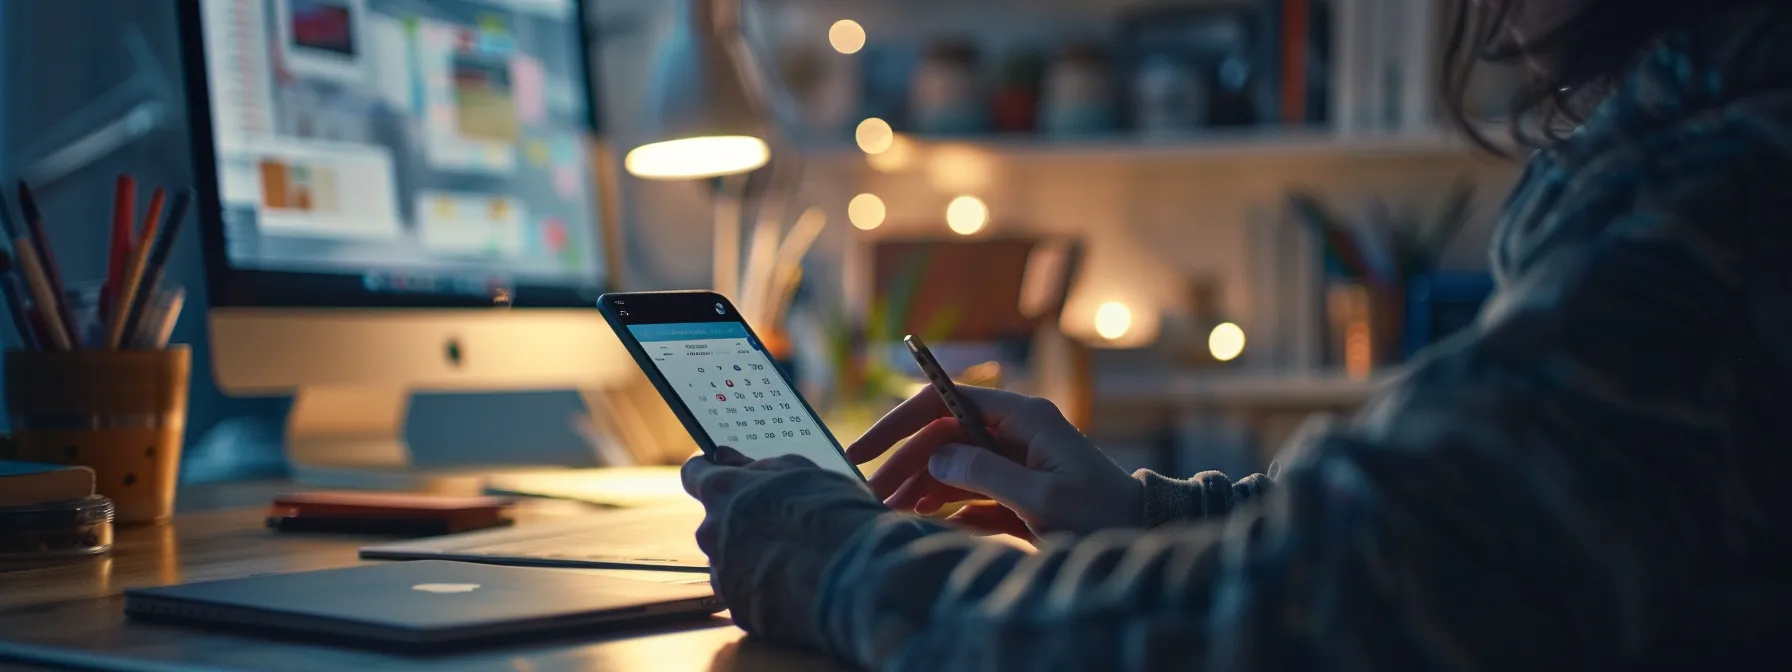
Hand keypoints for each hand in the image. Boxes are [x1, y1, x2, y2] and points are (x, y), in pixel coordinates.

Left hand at [680, 446, 884, 647]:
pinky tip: (796, 586)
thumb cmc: (835, 514)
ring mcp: (724, 576)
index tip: (723, 473)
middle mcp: (712, 533)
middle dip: (740, 520)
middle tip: (780, 522)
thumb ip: (757, 464)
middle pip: (715, 522)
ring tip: (796, 559)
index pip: (695, 474)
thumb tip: (725, 456)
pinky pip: (747, 595)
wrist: (859, 578)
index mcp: (723, 491)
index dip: (709, 472)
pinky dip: (765, 590)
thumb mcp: (801, 471)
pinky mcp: (741, 612)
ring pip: (730, 560)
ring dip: (753, 557)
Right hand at [847, 387, 1141, 536]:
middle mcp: (1014, 432)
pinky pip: (969, 494)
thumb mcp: (1042, 497)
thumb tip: (936, 456)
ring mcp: (1015, 461)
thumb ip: (986, 473)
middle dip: (903, 465)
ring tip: (890, 515)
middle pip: (941, 437)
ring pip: (951, 466)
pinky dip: (945, 508)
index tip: (862, 448)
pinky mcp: (1017, 492)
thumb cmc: (1101, 515)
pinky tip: (923, 523)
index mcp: (1022, 417)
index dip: (898, 422)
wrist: (1141, 538)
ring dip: (918, 489)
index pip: (944, 402)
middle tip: (872, 498)